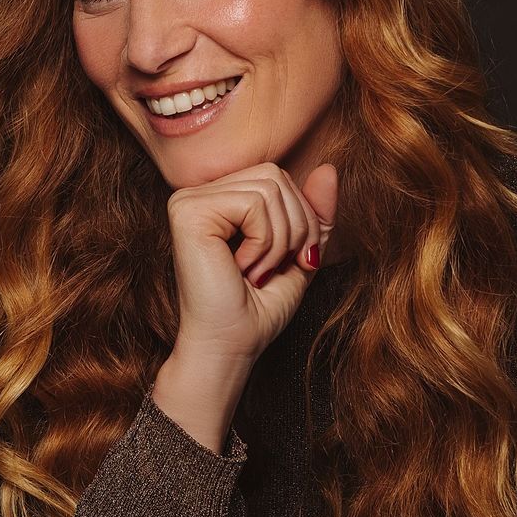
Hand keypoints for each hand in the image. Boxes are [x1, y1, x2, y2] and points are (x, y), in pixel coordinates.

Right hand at [167, 160, 337, 365]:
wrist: (229, 347)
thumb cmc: (257, 310)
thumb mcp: (300, 254)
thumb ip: (315, 213)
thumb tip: (329, 169)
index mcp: (219, 199)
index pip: (278, 177)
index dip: (302, 218)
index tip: (292, 261)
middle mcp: (198, 193)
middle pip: (275, 176)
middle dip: (296, 227)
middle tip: (275, 269)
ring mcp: (189, 200)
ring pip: (268, 189)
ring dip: (279, 240)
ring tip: (256, 272)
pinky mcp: (187, 212)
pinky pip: (253, 203)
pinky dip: (263, 243)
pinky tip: (242, 268)